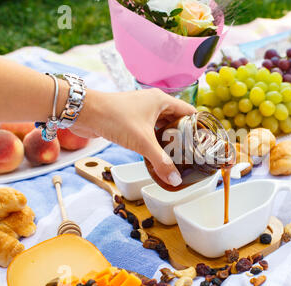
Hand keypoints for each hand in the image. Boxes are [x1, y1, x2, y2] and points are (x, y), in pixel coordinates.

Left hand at [73, 88, 195, 186]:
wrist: (84, 112)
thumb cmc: (114, 117)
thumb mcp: (142, 142)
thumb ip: (161, 161)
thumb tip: (175, 179)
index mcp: (162, 100)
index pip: (189, 112)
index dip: (199, 126)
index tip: (206, 142)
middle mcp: (154, 103)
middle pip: (177, 120)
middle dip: (184, 136)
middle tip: (192, 153)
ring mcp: (142, 110)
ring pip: (162, 125)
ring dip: (168, 139)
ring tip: (178, 156)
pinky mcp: (131, 118)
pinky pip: (149, 129)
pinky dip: (155, 140)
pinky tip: (157, 153)